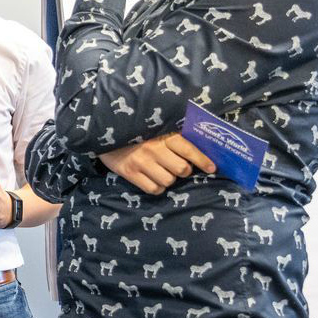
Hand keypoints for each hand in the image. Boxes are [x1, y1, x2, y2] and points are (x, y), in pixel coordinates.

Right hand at [99, 133, 215, 194]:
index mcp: (163, 135)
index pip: (188, 149)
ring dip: (169, 179)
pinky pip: (154, 189)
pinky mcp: (130, 173)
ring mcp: (141, 162)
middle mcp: (154, 149)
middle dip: (183, 170)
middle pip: (182, 169)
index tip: (212, 168)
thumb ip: (173, 136)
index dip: (203, 160)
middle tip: (177, 166)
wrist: (104, 133)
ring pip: (169, 181)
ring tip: (161, 171)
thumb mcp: (154, 128)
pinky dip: (156, 187)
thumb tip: (199, 147)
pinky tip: (152, 178)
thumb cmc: (135, 132)